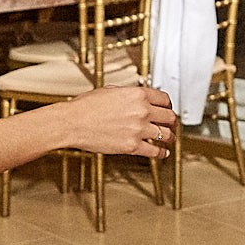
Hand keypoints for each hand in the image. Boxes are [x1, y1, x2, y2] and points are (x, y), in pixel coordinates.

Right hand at [61, 84, 176, 157]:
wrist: (72, 123)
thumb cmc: (86, 107)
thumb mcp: (110, 91)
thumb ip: (129, 94)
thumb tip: (138, 98)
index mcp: (138, 94)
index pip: (164, 99)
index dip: (168, 105)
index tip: (168, 109)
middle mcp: (142, 111)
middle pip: (169, 117)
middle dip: (172, 121)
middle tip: (172, 124)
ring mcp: (138, 129)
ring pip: (166, 135)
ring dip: (170, 137)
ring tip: (170, 139)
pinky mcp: (132, 146)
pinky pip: (154, 151)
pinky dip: (162, 153)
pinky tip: (163, 153)